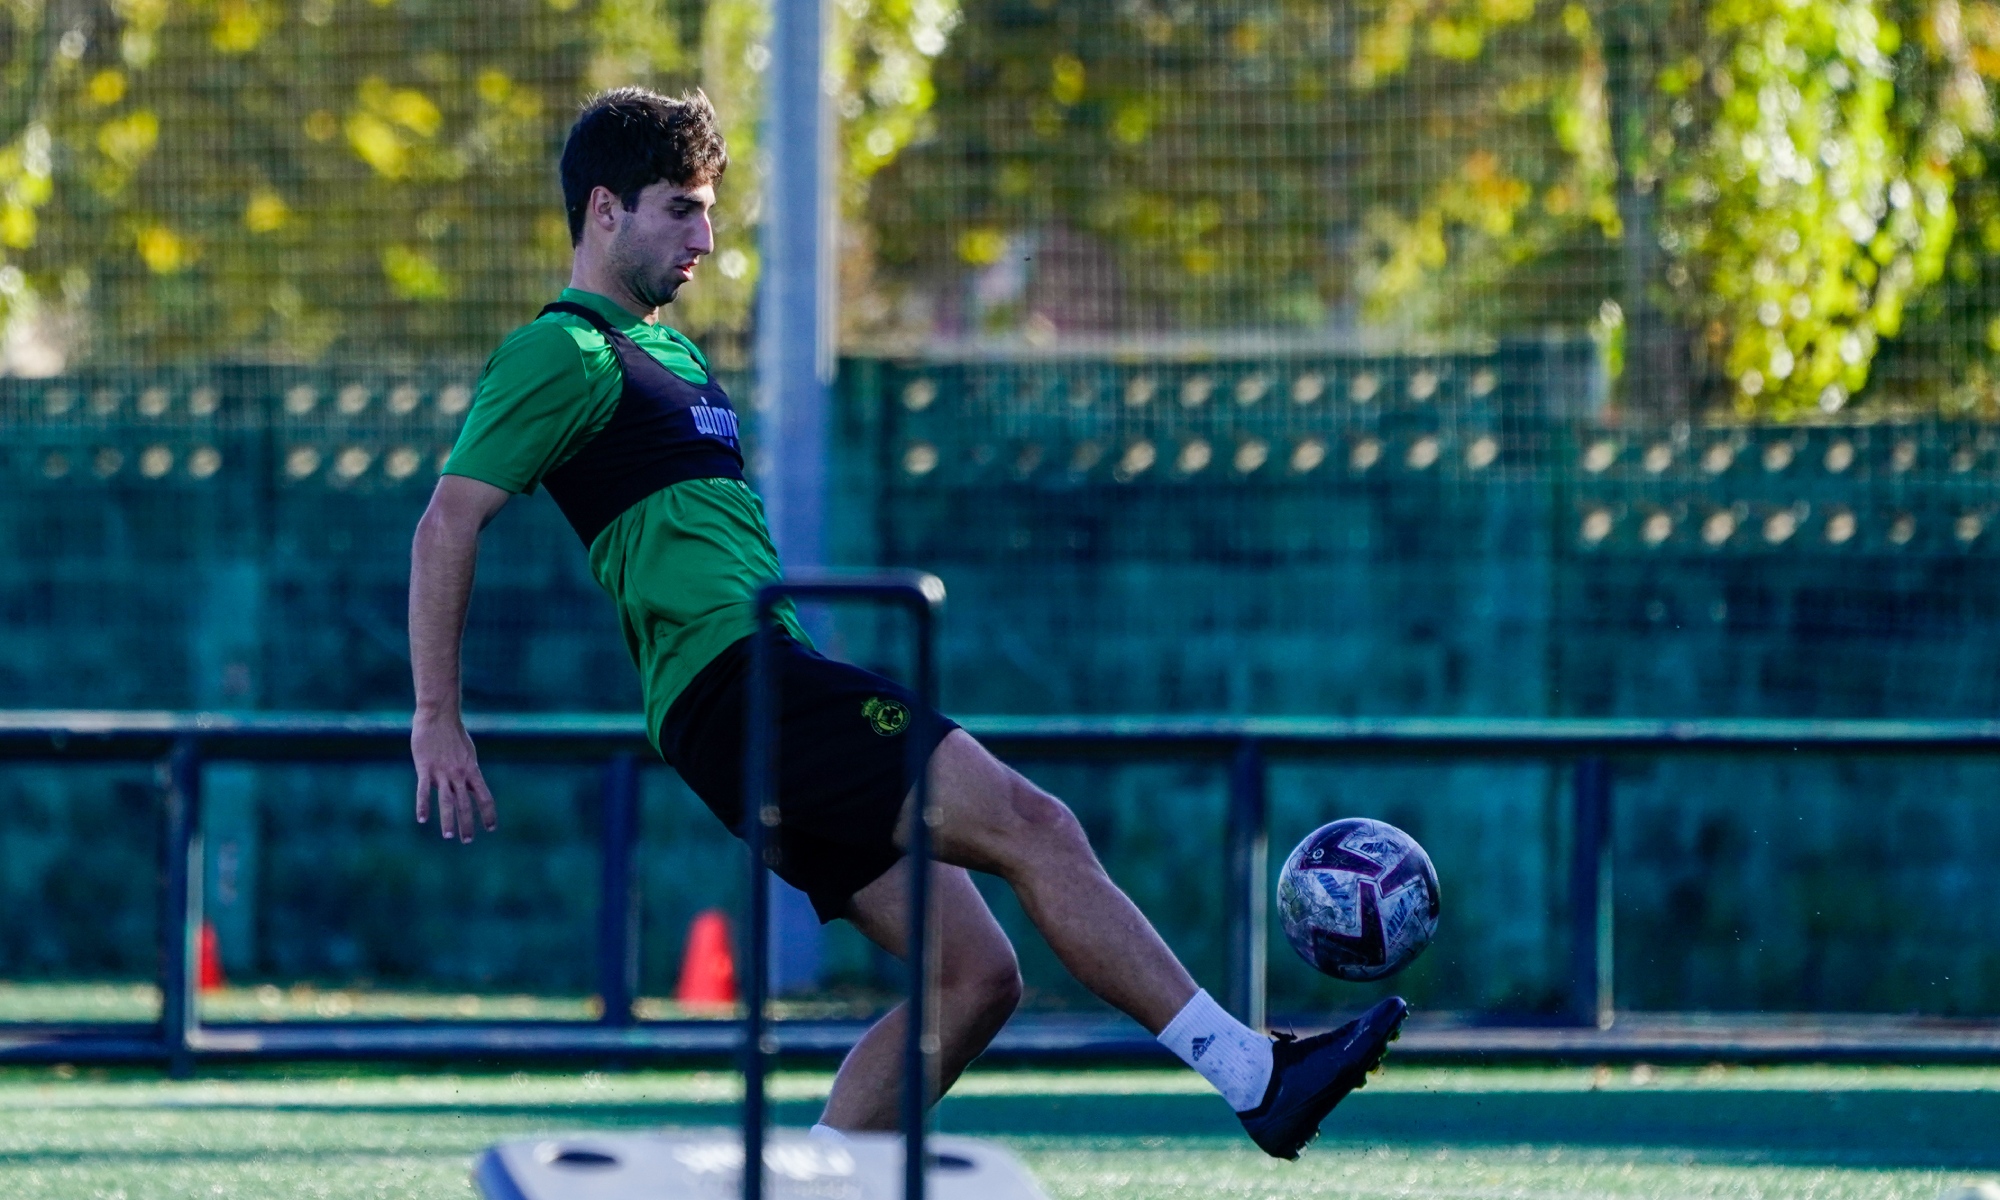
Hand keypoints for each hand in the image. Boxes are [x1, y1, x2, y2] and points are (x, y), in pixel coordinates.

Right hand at [412, 711, 497, 842]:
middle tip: (467, 840)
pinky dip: (423, 806)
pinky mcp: (425, 768)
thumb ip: (469, 772)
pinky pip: (424, 791)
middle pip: (466, 804)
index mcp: (472, 770)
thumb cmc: (453, 734)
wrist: (438, 716)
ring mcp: (442, 772)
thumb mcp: (468, 753)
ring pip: (447, 801)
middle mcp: (460, 774)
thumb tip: (472, 787)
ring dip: (448, 820)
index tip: (491, 828)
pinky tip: (422, 819)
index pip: (485, 797)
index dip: (488, 814)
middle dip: (467, 824)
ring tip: (449, 836)